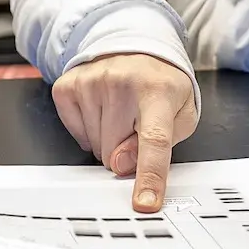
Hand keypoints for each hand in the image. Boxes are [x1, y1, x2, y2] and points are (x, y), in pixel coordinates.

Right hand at [52, 53, 198, 212]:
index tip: (144, 202)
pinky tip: (100, 109)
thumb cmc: (159, 85)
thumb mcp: (180, 115)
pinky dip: (87, 130)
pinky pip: (75, 133)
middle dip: (125, 152)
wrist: (135, 46)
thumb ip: (163, 145)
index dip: (149, 176)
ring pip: (95, 147)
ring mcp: (90, 82)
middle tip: (135, 125)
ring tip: (120, 112)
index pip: (154, 141)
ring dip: (107, 140)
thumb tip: (122, 166)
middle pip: (115, 154)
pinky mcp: (68, 85)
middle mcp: (121, 84)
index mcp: (158, 93)